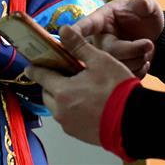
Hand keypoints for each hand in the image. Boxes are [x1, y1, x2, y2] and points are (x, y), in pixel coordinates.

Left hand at [26, 26, 133, 145]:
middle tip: (62, 73)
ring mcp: (69, 125)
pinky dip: (71, 109)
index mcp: (61, 91)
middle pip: (47, 93)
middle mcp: (60, 110)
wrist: (133, 121)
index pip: (41, 76)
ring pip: (56, 107)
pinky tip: (85, 102)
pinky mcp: (78, 134)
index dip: (35, 68)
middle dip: (51, 83)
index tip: (30, 65)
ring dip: (61, 97)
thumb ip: (78, 45)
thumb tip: (63, 29)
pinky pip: (67, 118)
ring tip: (77, 87)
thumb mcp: (99, 60)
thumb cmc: (116, 88)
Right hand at [72, 0, 163, 76]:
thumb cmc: (144, 15)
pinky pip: (124, 76)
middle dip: (132, 50)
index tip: (65, 31)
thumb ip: (144, 3)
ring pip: (116, 67)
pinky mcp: (113, 71)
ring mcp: (106, 57)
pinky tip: (145, 60)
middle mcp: (100, 40)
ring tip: (147, 49)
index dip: (77, 29)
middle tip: (149, 43)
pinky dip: (140, 70)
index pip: (87, 24)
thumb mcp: (146, 5)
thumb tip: (142, 4)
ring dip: (138, 60)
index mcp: (102, 20)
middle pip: (107, 52)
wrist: (154, 35)